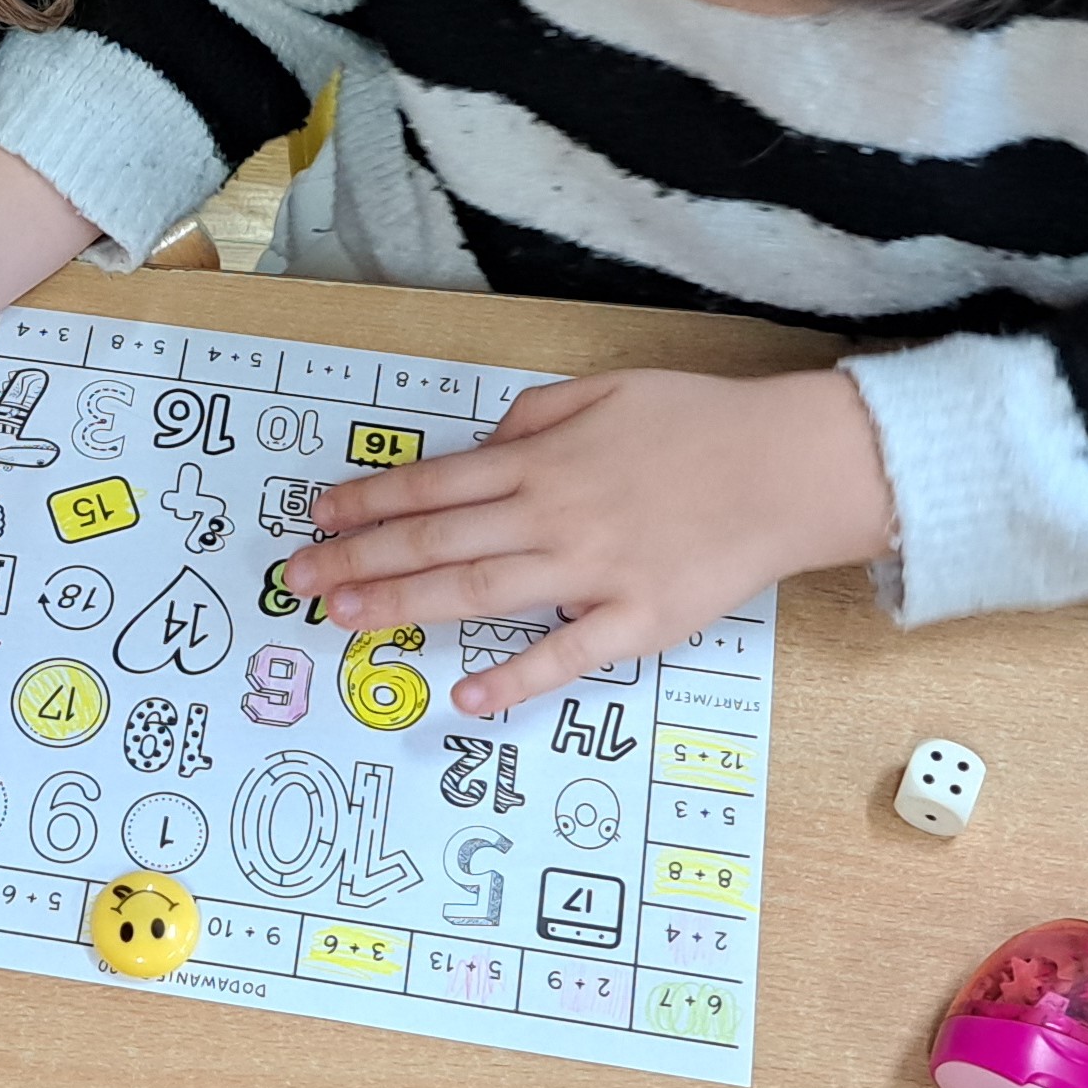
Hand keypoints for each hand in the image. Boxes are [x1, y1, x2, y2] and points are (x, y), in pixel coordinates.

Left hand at [285, 368, 893, 713]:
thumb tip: (487, 443)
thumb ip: (537, 417)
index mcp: (543, 459)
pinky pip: (566, 655)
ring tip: (344, 619)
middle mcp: (553, 514)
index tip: (319, 517)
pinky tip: (465, 698)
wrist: (788, 466)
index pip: (434, 482)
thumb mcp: (608, 390)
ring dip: (404, 605)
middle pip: (437, 539)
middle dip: (359, 559)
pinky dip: (514, 679)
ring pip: (479, 591)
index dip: (369, 502)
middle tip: (299, 579)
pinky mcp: (637, 621)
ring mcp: (592, 571)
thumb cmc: (700, 423)